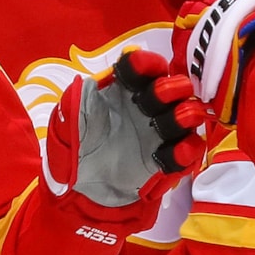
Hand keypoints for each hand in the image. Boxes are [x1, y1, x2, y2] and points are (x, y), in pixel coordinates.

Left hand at [51, 48, 210, 211]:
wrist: (81, 190)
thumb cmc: (74, 148)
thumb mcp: (66, 122)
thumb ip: (76, 101)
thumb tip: (88, 81)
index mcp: (123, 90)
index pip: (139, 69)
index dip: (145, 64)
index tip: (144, 66)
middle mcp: (148, 107)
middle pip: (170, 89)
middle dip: (171, 87)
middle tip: (166, 92)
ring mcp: (161, 133)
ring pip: (185, 117)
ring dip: (186, 114)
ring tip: (183, 116)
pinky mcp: (169, 161)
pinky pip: (187, 152)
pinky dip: (188, 150)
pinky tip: (179, 151)